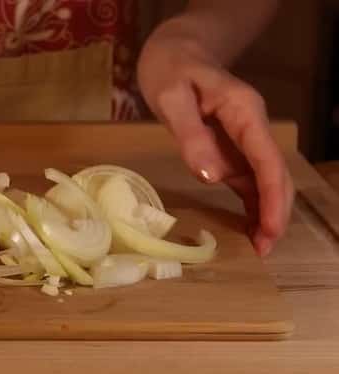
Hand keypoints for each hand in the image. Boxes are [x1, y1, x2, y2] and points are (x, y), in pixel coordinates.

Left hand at [138, 35, 293, 256]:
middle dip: (275, 211)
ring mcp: (243, 139)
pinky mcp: (231, 148)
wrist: (175, 51)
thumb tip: (210, 177)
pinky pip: (247, 179)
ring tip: (260, 247)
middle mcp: (250, 127)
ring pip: (264, 180)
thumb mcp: (171, 98)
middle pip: (274, 173)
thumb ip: (190, 135)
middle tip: (264, 249)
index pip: (266, 159)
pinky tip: (250, 228)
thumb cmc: (171, 70)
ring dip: (265, 212)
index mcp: (243, 112)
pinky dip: (251, 203)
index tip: (272, 228)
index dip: (272, 196)